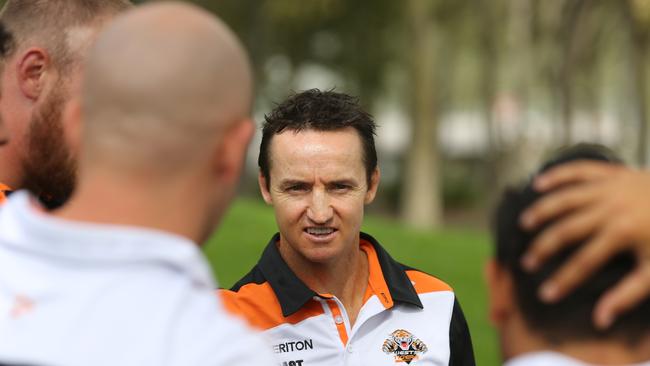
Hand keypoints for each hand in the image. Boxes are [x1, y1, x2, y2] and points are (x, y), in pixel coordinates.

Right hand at [518, 161, 649, 328]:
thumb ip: (627, 295)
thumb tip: (600, 321)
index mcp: (623, 232)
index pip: (585, 262)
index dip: (563, 280)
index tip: (545, 295)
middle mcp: (611, 207)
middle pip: (567, 229)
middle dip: (544, 247)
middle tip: (526, 263)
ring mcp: (609, 187)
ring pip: (565, 198)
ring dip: (542, 210)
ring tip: (523, 224)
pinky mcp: (610, 173)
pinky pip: (577, 170)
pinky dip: (556, 175)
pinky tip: (537, 184)